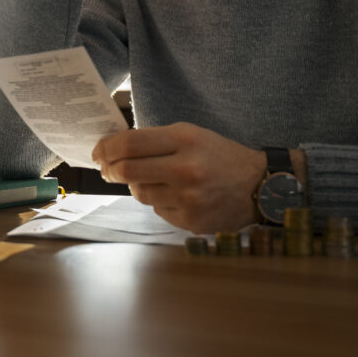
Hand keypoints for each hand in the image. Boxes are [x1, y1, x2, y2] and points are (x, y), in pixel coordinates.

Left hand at [92, 123, 267, 233]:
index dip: (107, 148)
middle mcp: (185, 169)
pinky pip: (157, 210)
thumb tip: (115, 149)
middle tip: (106, 169)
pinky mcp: (190, 221)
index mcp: (184, 140)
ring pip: (140, 193)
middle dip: (109, 169)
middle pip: (127, 171)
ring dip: (138, 185)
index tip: (99, 151)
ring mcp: (188, 199)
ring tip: (154, 179)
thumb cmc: (220, 156)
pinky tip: (175, 195)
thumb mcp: (191, 135)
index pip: (130, 143)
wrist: (259, 186)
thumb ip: (156, 140)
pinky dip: (159, 202)